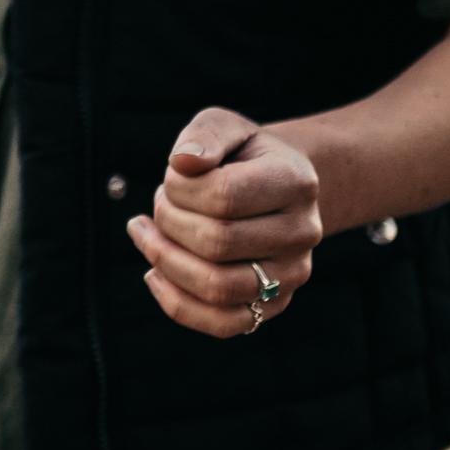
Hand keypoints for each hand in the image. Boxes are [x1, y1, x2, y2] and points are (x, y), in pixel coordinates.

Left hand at [126, 107, 324, 338]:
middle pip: (217, 243)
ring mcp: (291, 274)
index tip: (171, 177)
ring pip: (217, 288)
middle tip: (160, 203)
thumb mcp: (226, 126)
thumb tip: (182, 162)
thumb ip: (204, 135)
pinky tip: (154, 273)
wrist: (278, 188)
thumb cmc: (243, 155)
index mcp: (295, 182)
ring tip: (147, 235)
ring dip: (166, 261)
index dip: (179, 188)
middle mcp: (302, 233)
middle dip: (169, 222)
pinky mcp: (274, 304)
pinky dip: (177, 303)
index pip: (224, 196)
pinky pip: (223, 323)